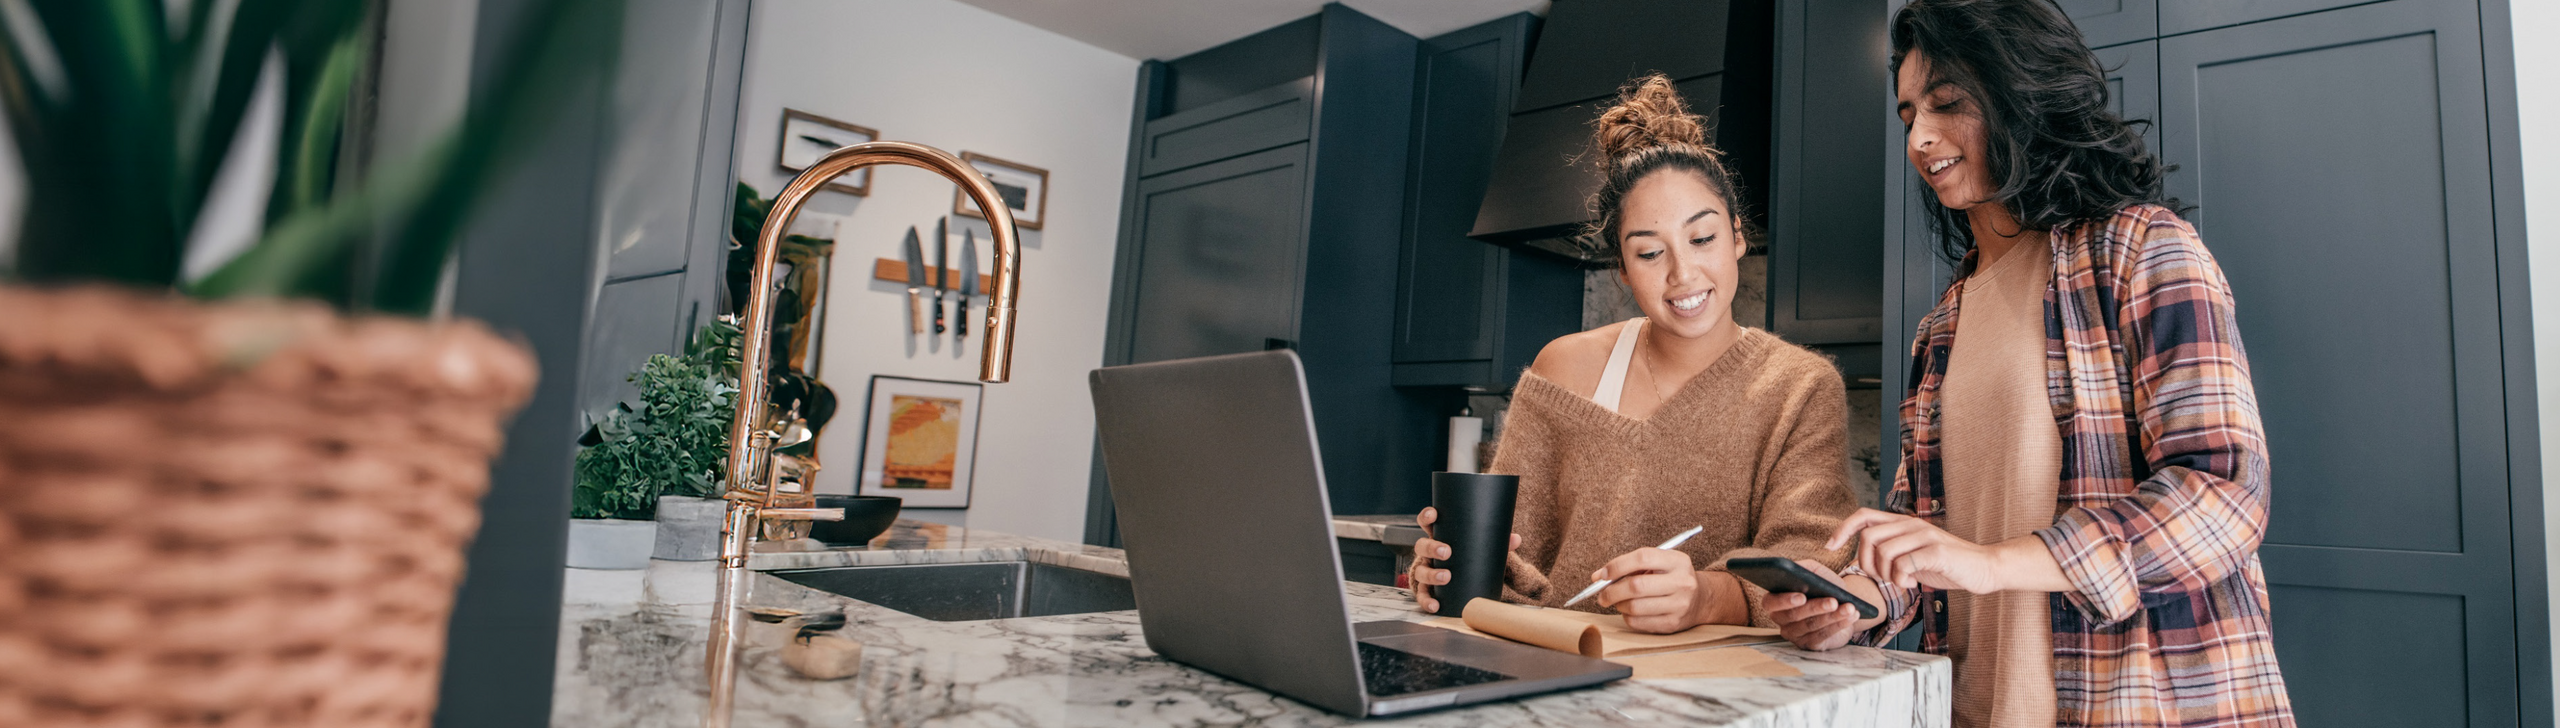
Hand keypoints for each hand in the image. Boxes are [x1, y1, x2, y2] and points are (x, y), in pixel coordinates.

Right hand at [1408, 506, 1521, 613]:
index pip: (1427, 523)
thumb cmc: (1470, 559)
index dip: (1427, 517)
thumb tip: (1516, 539)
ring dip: (1431, 574)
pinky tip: (1435, 605)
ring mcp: (1425, 571)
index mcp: (1439, 538)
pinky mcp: (1426, 590)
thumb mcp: (1481, 549)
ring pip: (1420, 571)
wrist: (1465, 582)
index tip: (1434, 514)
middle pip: (1422, 546)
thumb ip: (1497, 543)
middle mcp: (1428, 554)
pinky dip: (1426, 600)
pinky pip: (1422, 595)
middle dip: (1432, 548)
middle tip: (1447, 552)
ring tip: (1445, 577)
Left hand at [1588, 547, 1714, 633]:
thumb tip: (1597, 577)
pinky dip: (1626, 617)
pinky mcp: (1673, 624)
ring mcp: (1679, 605)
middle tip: (1601, 594)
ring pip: (1634, 607)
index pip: (1642, 558)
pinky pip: (1638, 622)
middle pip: (1636, 586)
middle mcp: (1682, 582)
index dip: (1617, 565)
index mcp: (1677, 561)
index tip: (1601, 575)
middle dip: (1611, 590)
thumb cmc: (1671, 578)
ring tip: (1618, 601)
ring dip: (1618, 604)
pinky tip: (1629, 611)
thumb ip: (1631, 566)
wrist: (1701, 600)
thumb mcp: (1660, 563)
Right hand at [1764, 560, 1869, 650]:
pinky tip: (1851, 616)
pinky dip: (1839, 624)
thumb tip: (1798, 569)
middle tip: (1833, 601)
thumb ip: (1803, 568)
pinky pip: (1823, 636)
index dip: (1784, 601)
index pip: (1770, 603)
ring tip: (1849, 607)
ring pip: (1811, 625)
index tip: (1801, 596)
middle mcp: (1781, 619)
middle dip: (1815, 607)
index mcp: (1775, 599)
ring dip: (1832, 616)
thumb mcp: (1813, 572)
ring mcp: (1794, 634)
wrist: (1840, 603)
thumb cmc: (1823, 586)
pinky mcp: (1810, 644)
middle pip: (1794, 616)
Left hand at [1828, 508, 2012, 593]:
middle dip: (1866, 563)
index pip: (1863, 515)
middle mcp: (1911, 524)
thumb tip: (1863, 561)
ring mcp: (1924, 536)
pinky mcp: (1936, 551)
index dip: (1842, 529)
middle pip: (1868, 536)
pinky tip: (1913, 586)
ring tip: (1901, 584)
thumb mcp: (1913, 555)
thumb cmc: (1946, 565)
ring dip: (1886, 575)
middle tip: (1882, 578)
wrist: (1984, 568)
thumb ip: (1891, 553)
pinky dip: (1902, 579)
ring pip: (1884, 551)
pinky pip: (1904, 564)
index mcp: (1903, 523)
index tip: (1830, 547)